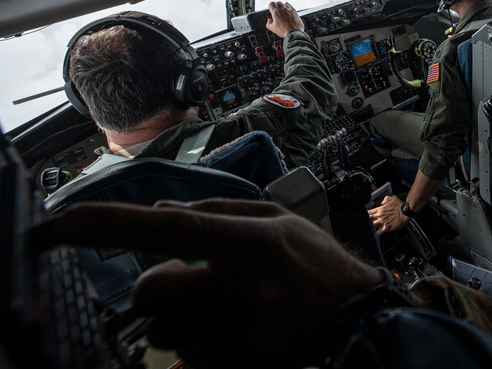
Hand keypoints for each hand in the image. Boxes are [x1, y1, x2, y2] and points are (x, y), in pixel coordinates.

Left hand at [52, 199, 380, 368]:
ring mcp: (235, 336)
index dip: (119, 225)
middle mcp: (240, 290)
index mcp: (250, 243)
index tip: (69, 222)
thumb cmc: (312, 263)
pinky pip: (182, 360)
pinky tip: (230, 332)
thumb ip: (215, 209)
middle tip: (188, 282)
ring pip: (164, 332)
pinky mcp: (231, 367)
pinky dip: (194, 346)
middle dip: (158, 288)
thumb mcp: (275, 218)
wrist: (352, 320)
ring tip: (224, 310)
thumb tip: (159, 210)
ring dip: (179, 320)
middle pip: (152, 293)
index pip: (176, 229)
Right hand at [266, 1, 304, 37]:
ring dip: (282, 6)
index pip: (271, 4)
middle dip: (276, 6)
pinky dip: (288, 7)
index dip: (270, 7)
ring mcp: (290, 10)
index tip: (271, 11)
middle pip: (278, 2)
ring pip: (285, 4)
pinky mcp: (295, 12)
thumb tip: (269, 20)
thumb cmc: (284, 31)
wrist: (294, 33)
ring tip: (282, 12)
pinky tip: (288, 10)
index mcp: (276, 12)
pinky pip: (291, 6)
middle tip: (276, 11)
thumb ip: (268, 23)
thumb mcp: (272, 28)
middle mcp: (283, 9)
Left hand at [367, 195, 409, 235]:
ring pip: (372, 226)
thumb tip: (382, 202)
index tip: (367, 216)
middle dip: (369, 221)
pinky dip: (377, 234)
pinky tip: (376, 235)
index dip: (367, 214)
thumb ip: (385, 199)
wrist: (405, 212)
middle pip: (369, 219)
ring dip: (372, 227)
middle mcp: (380, 216)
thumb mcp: (392, 199)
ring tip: (372, 229)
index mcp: (380, 209)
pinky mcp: (386, 228)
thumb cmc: (400, 206)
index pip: (370, 212)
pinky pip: (379, 233)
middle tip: (370, 223)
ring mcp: (382, 222)